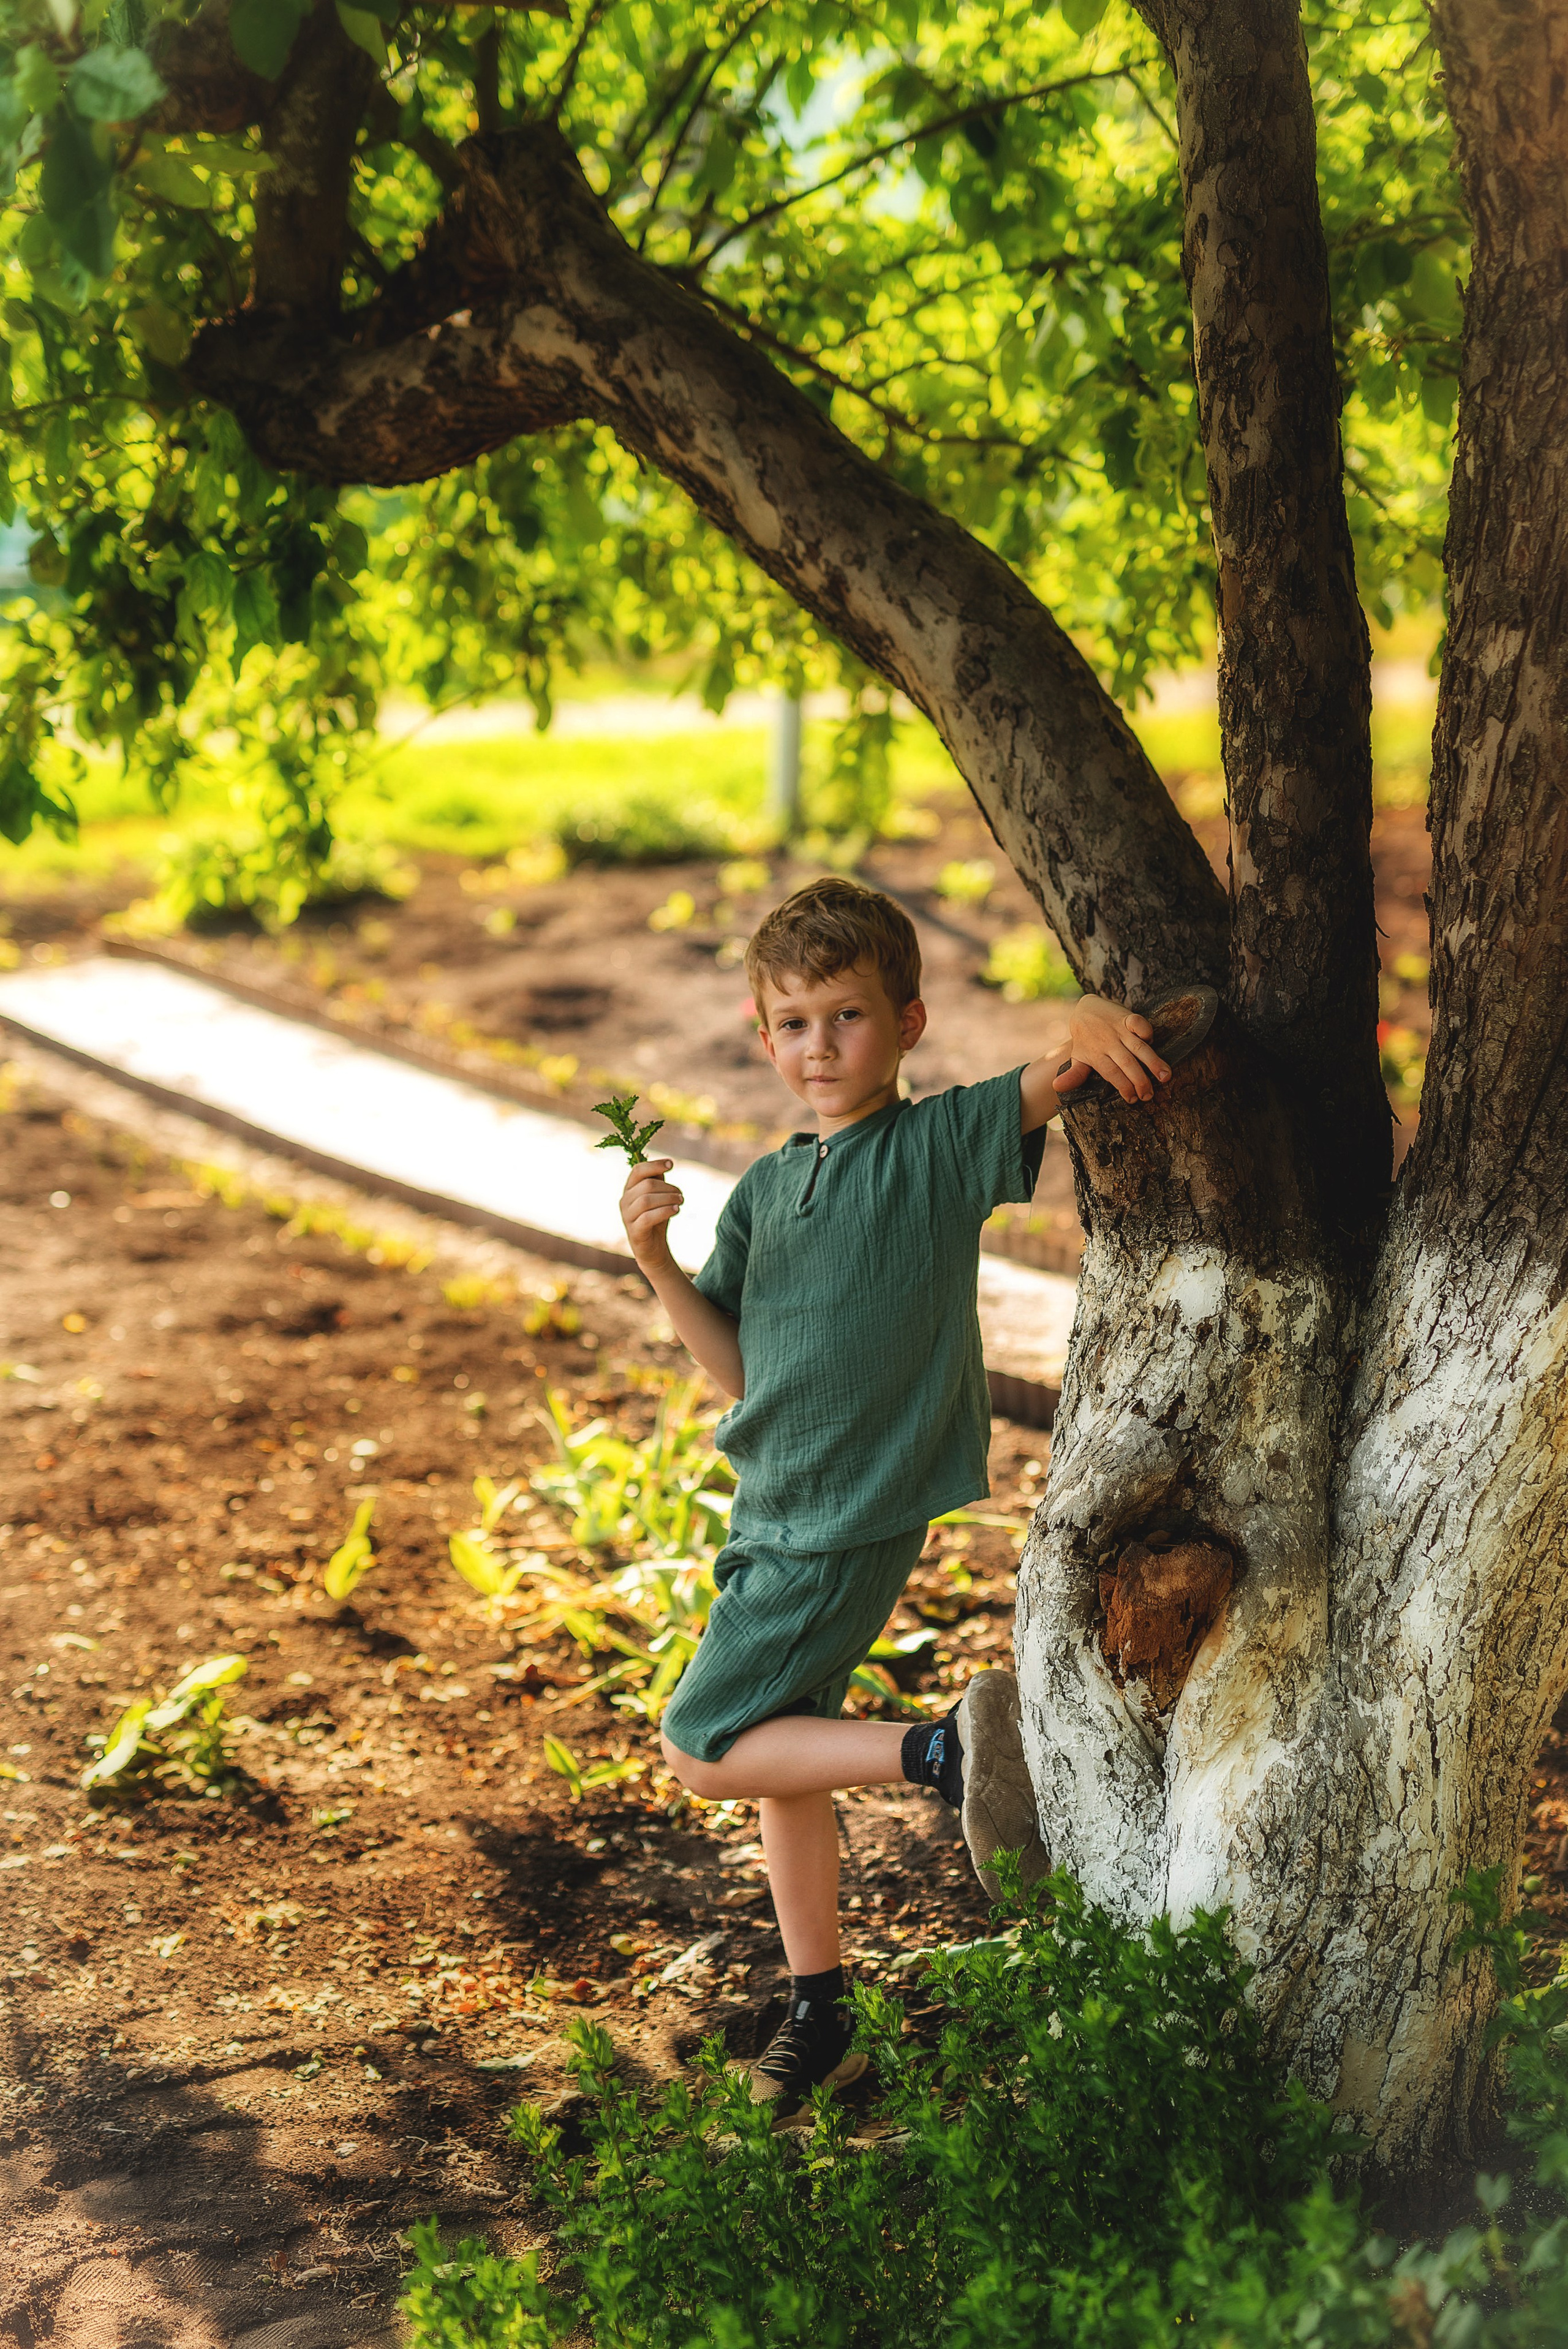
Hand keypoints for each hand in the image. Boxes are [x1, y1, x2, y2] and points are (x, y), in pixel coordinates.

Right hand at [620, 1157, 682, 1264]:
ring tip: (680, 1202)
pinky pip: (648, 1218)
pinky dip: (664, 1211)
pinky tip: (676, 1211)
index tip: (671, 1164)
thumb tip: (665, 1165)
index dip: (655, 1165)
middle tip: (681, 1195)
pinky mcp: (634, 1232)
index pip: (638, 1170)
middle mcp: (624, 1201)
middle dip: (668, 1188)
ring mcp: (627, 1217)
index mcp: (629, 1189)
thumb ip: (658, 1182)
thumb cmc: (656, 1219)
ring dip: (668, 1198)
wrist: (653, 1248)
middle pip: (647, 1185)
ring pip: (647, 1200)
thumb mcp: (658, 1197)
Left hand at [1057, 995, 1171, 1104]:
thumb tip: (1056, 1088)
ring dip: (1152, 1061)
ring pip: (1137, 1047)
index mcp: (1096, 1055)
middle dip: (1139, 1080)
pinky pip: (1137, 1022)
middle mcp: (1108, 1043)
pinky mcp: (1126, 1017)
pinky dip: (1145, 1031)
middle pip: (1126, 1063)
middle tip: (1149, 1095)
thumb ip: (1074, 1075)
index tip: (1133, 1100)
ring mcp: (1118, 1030)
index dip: (1123, 1086)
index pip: (1111, 1074)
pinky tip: (1153, 1042)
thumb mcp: (1078, 1057)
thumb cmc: (1086, 1040)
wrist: (1085, 1009)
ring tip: (1165, 1076)